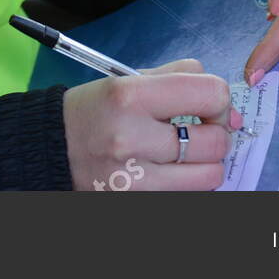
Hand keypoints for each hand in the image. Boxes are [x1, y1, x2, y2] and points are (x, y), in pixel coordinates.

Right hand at [62, 59, 242, 190]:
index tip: (210, 105)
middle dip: (217, 133)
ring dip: (206, 163)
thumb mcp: (128, 79)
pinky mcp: (135, 201)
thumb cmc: (95, 110)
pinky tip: (170, 169)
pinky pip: (188, 194)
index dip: (220, 100)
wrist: (51, 148)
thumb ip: (179, 78)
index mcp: (130, 95)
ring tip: (186, 152)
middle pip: (215, 141)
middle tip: (200, 129)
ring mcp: (134, 178)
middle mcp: (132, 137)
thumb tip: (227, 104)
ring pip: (210, 176)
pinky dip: (188, 182)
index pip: (210, 94)